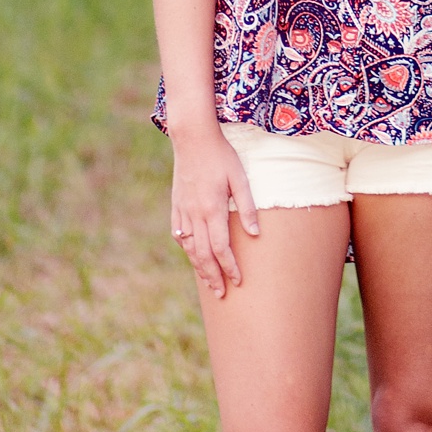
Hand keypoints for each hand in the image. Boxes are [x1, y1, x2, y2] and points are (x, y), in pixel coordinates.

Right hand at [170, 132, 259, 296]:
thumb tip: (255, 233)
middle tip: (222, 294)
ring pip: (190, 247)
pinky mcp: (176, 205)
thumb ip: (247, 206)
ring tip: (208, 282)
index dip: (230, 267)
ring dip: (199, 267)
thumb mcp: (240, 177)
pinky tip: (192, 254)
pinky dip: (186, 248)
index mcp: (213, 209)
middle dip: (213, 276)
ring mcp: (183, 210)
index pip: (221, 248)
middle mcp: (195, 214)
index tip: (238, 281)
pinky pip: (179, 233)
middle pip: (203, 254)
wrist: (192, 138)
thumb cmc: (221, 155)